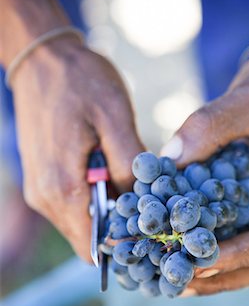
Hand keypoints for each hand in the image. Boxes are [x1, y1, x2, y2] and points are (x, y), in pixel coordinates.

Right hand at [12, 40, 142, 261]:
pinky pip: (71, 203)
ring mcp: (39, 188)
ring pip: (80, 221)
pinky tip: (111, 172)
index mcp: (62, 188)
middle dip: (119, 228)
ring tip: (131, 183)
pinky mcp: (41, 177)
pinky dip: (94, 198)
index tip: (152, 231)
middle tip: (149, 205)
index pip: (93, 246)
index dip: (124, 246)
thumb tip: (142, 202)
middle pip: (87, 237)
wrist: (43, 58)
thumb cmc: (80, 82)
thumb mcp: (115, 118)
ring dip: (107, 210)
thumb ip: (129, 166)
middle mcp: (44, 197)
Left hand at [161, 52, 248, 294]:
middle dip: (218, 275)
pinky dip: (204, 244)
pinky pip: (231, 231)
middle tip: (176, 280)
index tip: (196, 259)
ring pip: (245, 255)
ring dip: (209, 269)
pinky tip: (173, 247)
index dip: (237, 256)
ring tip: (168, 275)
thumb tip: (167, 159)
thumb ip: (213, 124)